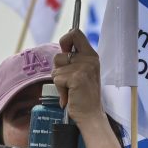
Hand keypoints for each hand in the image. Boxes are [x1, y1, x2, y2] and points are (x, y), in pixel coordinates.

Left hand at [53, 29, 122, 147]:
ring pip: (56, 67)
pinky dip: (59, 89)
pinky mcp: (77, 77)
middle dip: (58, 67)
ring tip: (70, 89)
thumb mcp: (81, 73)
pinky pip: (56, 78)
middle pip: (60, 53)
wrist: (90, 114)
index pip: (75, 33)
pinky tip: (69, 95)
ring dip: (58, 80)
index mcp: (91, 55)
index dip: (65, 40)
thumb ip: (74, 60)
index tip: (64, 51)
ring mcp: (84, 67)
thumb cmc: (82, 95)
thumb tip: (61, 50)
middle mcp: (89, 58)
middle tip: (67, 79)